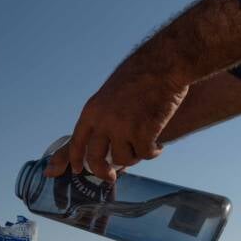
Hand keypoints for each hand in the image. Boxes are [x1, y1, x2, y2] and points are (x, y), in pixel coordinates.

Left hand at [44, 71, 188, 181]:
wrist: (164, 63)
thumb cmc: (139, 74)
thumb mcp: (109, 93)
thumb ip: (102, 115)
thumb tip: (98, 137)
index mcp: (92, 111)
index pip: (77, 142)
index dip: (75, 159)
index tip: (77, 170)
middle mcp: (103, 122)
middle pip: (95, 159)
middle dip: (102, 172)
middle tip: (110, 177)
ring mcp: (123, 128)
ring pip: (123, 159)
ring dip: (135, 155)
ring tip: (144, 146)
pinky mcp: (144, 132)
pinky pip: (145, 154)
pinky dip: (153, 152)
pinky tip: (158, 146)